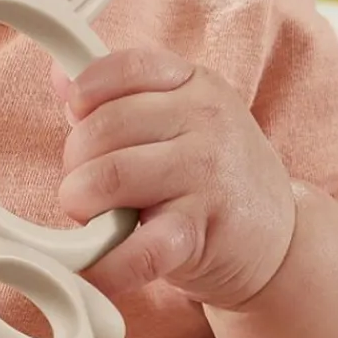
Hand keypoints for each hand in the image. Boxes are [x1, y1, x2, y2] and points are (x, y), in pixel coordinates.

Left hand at [50, 45, 297, 308]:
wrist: (277, 238)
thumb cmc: (210, 175)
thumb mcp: (180, 118)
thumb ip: (121, 97)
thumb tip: (61, 75)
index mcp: (196, 85)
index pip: (126, 68)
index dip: (85, 93)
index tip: (76, 115)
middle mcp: (206, 122)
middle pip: (103, 127)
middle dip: (76, 161)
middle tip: (87, 184)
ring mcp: (206, 176)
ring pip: (108, 177)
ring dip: (82, 203)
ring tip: (95, 215)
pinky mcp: (199, 233)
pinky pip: (137, 249)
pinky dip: (104, 264)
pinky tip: (90, 269)